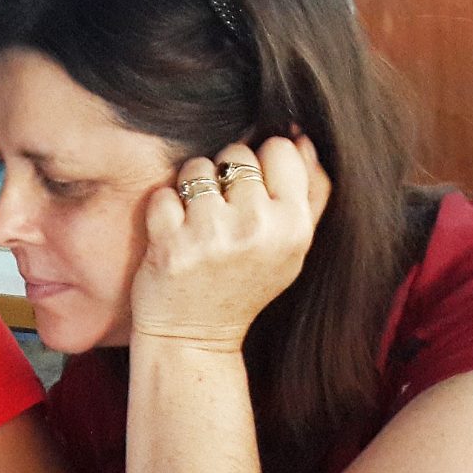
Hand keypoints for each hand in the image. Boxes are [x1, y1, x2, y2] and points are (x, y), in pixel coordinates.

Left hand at [130, 135, 331, 350]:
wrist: (195, 338)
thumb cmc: (245, 284)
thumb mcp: (293, 246)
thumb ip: (309, 192)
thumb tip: (301, 135)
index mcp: (294, 227)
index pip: (280, 148)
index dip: (261, 162)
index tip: (251, 190)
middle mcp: (256, 228)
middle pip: (237, 154)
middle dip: (224, 174)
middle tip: (221, 210)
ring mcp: (212, 236)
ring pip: (198, 168)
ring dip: (192, 187)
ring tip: (197, 221)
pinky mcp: (170, 244)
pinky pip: (164, 193)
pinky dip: (163, 209)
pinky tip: (173, 234)